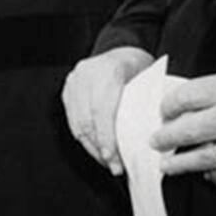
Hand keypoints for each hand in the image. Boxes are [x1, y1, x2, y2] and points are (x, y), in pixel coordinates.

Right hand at [62, 46, 154, 174]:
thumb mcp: (147, 84)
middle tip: (113, 166)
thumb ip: (142, 109)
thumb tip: (140, 143)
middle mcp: (86, 75)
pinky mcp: (68, 89)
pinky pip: (72, 119)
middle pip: (87, 120)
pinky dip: (83, 137)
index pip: (102, 110)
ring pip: (77, 123)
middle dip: (99, 148)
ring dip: (91, 146)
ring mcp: (74, 81)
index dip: (105, 137)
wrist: (122, 49)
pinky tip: (96, 147)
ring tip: (106, 161)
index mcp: (108, 71)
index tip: (111, 158)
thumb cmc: (138, 68)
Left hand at [153, 66, 215, 186]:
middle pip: (186, 130)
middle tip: (155, 141)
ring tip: (166, 165)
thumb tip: (184, 106)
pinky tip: (205, 174)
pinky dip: (213, 176)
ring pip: (201, 158)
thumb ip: (213, 91)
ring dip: (180, 164)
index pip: (184, 98)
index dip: (168, 106)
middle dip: (165, 138)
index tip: (164, 111)